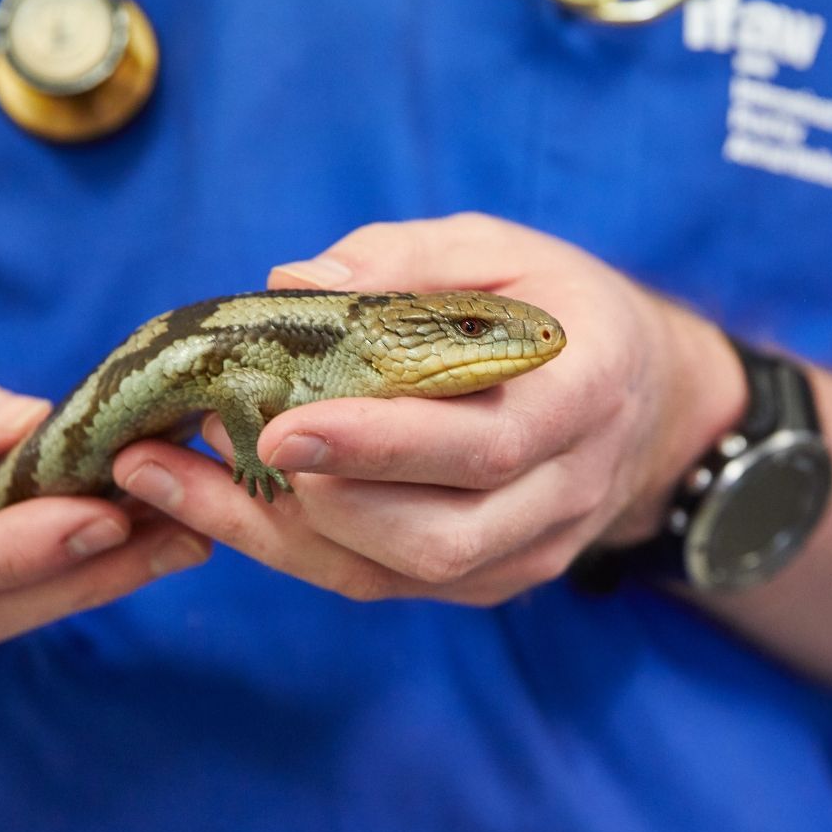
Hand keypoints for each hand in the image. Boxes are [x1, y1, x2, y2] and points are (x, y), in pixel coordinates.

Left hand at [113, 213, 744, 605]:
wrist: (642, 397)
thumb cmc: (556, 305)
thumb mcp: (501, 249)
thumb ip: (405, 259)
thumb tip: (296, 280)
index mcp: (585, 392)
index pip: (489, 444)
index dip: (385, 444)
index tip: (283, 425)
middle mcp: (568, 488)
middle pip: (444, 535)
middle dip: (323, 501)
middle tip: (223, 440)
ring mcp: (531, 548)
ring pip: (403, 573)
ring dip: (285, 531)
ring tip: (189, 470)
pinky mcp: (489, 579)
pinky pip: (382, 582)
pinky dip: (294, 547)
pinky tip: (218, 500)